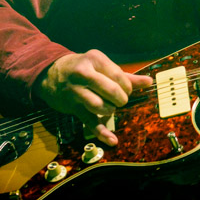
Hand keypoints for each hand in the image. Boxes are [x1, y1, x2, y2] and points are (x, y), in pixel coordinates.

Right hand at [35, 49, 152, 145]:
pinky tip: (113, 140)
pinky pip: (89, 121)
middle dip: (121, 99)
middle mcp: (83, 73)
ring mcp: (75, 91)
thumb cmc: (84, 69)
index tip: (126, 91)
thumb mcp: (102, 67)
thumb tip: (149, 82)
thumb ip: (126, 76)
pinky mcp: (72, 107)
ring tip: (109, 107)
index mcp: (95, 59)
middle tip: (120, 100)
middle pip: (111, 90)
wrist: (49, 74)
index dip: (127, 87)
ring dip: (110, 110)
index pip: (119, 76)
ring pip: (99, 105)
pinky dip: (102, 133)